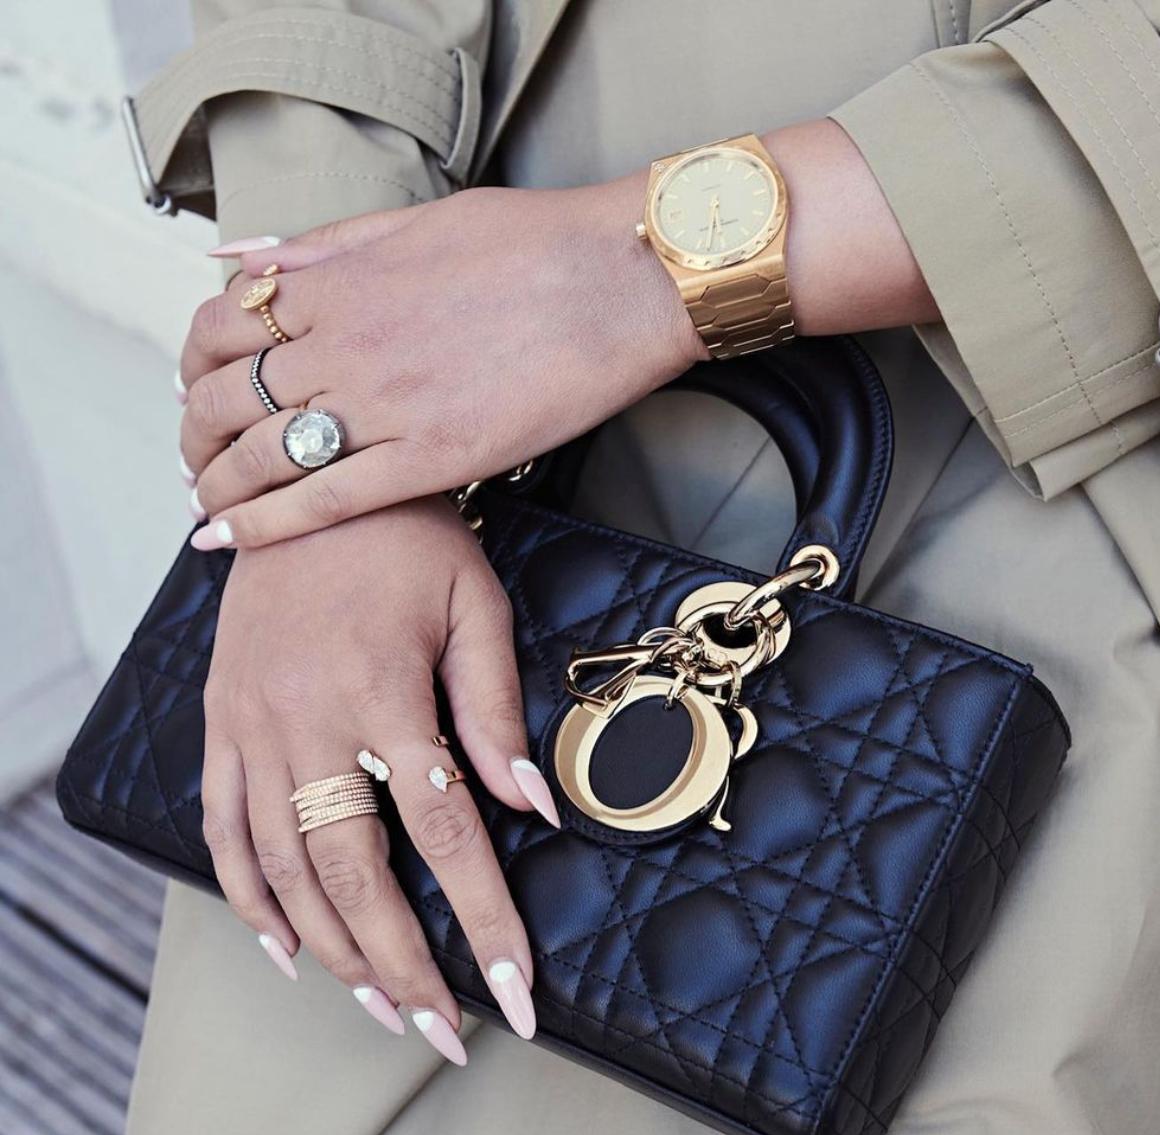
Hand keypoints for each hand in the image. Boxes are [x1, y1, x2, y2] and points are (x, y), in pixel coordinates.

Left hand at [180, 177, 702, 550]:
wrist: (618, 281)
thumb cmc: (532, 245)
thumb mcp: (412, 222)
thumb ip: (322, 247)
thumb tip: (239, 255)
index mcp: (339, 284)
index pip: (221, 327)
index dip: (195, 366)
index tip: (199, 390)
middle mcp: (346, 344)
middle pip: (227, 398)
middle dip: (196, 436)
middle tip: (197, 460)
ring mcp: (386, 406)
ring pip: (262, 455)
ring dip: (218, 486)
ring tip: (208, 506)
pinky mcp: (433, 459)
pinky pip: (324, 500)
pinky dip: (265, 524)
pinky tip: (229, 541)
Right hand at [202, 496, 557, 1044]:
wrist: (304, 473)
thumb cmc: (408, 540)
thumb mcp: (475, 607)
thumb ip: (498, 714)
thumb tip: (534, 814)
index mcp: (383, 694)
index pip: (446, 839)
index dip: (485, 927)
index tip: (519, 998)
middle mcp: (307, 723)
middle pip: (358, 878)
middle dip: (407, 969)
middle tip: (447, 1034)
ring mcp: (251, 729)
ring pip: (287, 871)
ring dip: (337, 952)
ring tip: (384, 1010)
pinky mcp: (219, 725)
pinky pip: (222, 831)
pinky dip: (252, 899)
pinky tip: (291, 951)